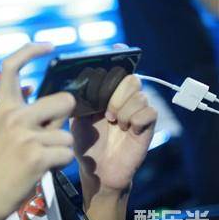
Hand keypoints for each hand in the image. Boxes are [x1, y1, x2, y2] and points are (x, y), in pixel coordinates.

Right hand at [0, 43, 75, 219]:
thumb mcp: (1, 130)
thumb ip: (21, 111)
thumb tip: (44, 93)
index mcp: (3, 108)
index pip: (10, 67)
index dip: (30, 50)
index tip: (49, 46)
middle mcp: (12, 116)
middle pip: (62, 100)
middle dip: (66, 118)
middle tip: (52, 134)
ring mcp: (24, 135)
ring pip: (67, 134)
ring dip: (61, 149)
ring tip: (41, 158)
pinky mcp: (36, 155)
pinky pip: (66, 153)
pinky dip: (60, 164)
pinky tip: (43, 169)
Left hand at [71, 45, 156, 195]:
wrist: (96, 170)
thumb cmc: (85, 143)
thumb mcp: (76, 117)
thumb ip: (78, 98)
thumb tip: (71, 79)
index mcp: (106, 92)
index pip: (118, 68)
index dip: (119, 57)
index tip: (115, 50)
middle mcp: (124, 98)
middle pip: (130, 78)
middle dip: (117, 92)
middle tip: (106, 112)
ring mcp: (136, 110)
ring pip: (138, 94)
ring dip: (123, 109)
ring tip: (113, 123)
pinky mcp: (147, 125)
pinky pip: (147, 111)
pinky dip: (134, 119)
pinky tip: (125, 130)